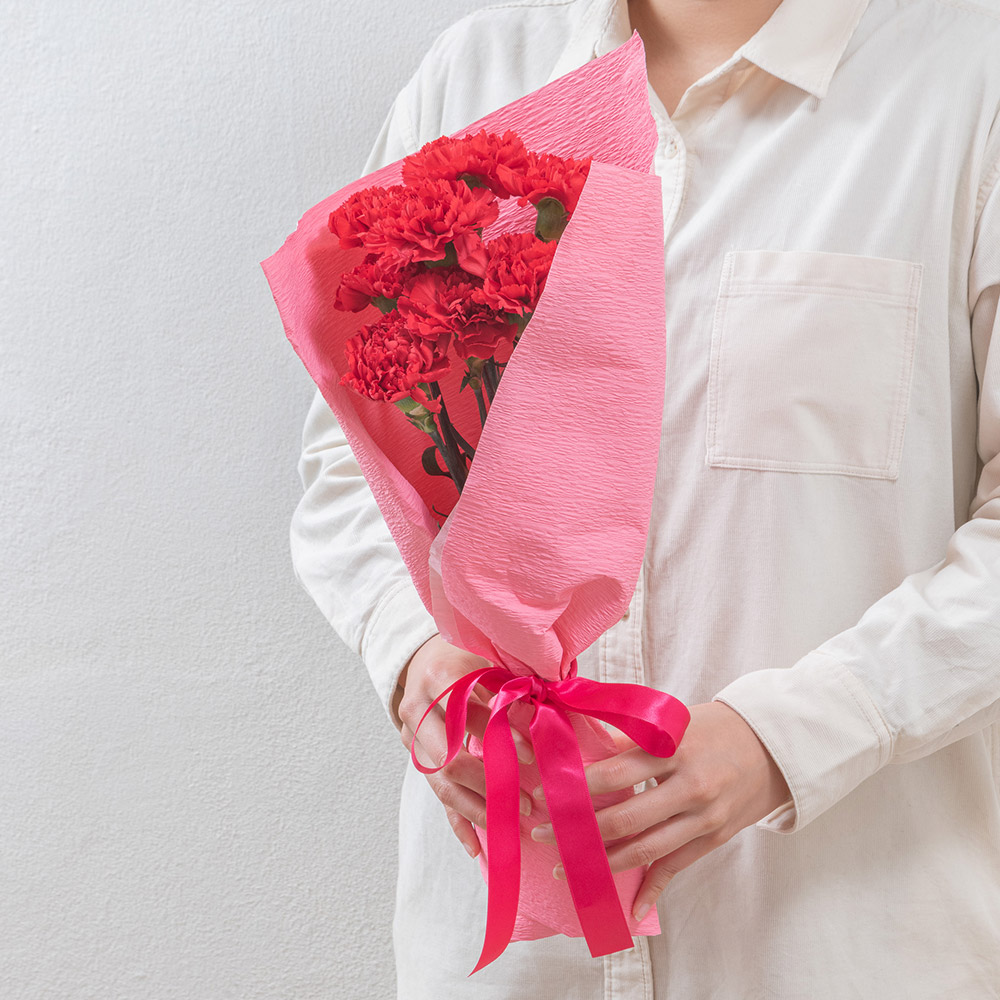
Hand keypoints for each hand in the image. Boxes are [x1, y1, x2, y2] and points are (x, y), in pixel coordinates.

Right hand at [394, 634, 534, 858]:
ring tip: (510, 824)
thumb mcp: (486, 658)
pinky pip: (435, 796)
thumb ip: (511, 683)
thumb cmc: (464, 656)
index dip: (500, 738)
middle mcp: (419, 709)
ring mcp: (411, 737)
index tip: (531, 757)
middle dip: (489, 783)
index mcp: (439, 678)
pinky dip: (456, 823)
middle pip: (449, 758)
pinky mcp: (415, 757)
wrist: (420, 657)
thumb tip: (547, 711)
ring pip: (441, 783)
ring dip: (477, 807)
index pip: (468, 716)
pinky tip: (476, 847)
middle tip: (526, 800)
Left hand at [529, 701, 791, 919]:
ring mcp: (703, 816)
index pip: (615, 773)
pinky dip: (652, 891)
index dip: (576, 787)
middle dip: (579, 830)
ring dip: (602, 862)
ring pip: (646, 848)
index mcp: (673, 749)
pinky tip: (629, 910)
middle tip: (542, 833)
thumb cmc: (711, 728)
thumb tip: (580, 748)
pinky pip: (676, 867)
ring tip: (567, 866)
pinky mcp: (713, 838)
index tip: (544, 794)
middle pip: (625, 817)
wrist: (771, 745)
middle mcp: (689, 786)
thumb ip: (632, 737)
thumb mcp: (673, 722)